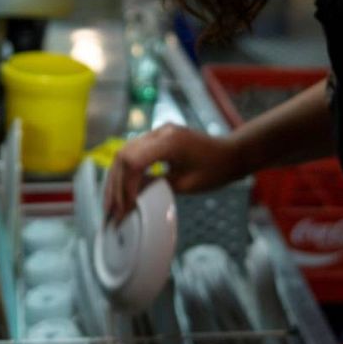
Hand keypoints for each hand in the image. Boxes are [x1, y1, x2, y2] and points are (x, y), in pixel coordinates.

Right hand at [103, 124, 243, 222]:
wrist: (231, 154)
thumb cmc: (215, 170)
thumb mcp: (186, 184)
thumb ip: (156, 186)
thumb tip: (131, 196)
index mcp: (169, 141)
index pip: (133, 161)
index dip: (125, 186)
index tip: (125, 208)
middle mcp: (160, 132)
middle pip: (123, 155)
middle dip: (115, 185)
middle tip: (112, 211)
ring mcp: (157, 132)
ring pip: (123, 152)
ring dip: (115, 179)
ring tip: (112, 204)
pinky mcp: (156, 138)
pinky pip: (132, 152)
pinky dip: (124, 172)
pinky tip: (121, 189)